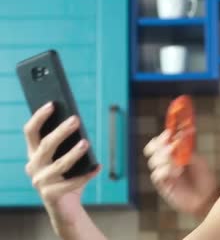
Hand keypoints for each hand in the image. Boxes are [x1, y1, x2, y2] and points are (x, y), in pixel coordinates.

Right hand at [23, 102, 99, 229]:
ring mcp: (40, 182)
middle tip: (76, 119)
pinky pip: (72, 183)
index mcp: (34, 154)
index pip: (31, 132)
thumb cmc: (67, 176)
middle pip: (46, 145)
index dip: (39, 117)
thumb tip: (77, 122)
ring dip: (74, 153)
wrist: (65, 207)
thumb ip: (68, 143)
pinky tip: (97, 167)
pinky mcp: (51, 195)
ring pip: (59, 164)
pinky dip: (87, 174)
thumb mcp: (65, 157)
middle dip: (61, 131)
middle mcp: (33, 167)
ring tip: (86, 143)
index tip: (52, 103)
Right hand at [144, 131, 219, 218]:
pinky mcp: (163, 185)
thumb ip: (187, 150)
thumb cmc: (204, 178)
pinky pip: (156, 175)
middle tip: (171, 148)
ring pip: (153, 161)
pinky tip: (176, 173)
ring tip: (179, 164)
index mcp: (175, 153)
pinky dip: (165, 171)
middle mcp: (166, 162)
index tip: (169, 134)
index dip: (163, 137)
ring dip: (165, 159)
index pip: (162, 141)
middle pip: (152, 149)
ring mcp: (164, 173)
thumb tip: (179, 137)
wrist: (207, 196)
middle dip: (159, 146)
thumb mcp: (198, 160)